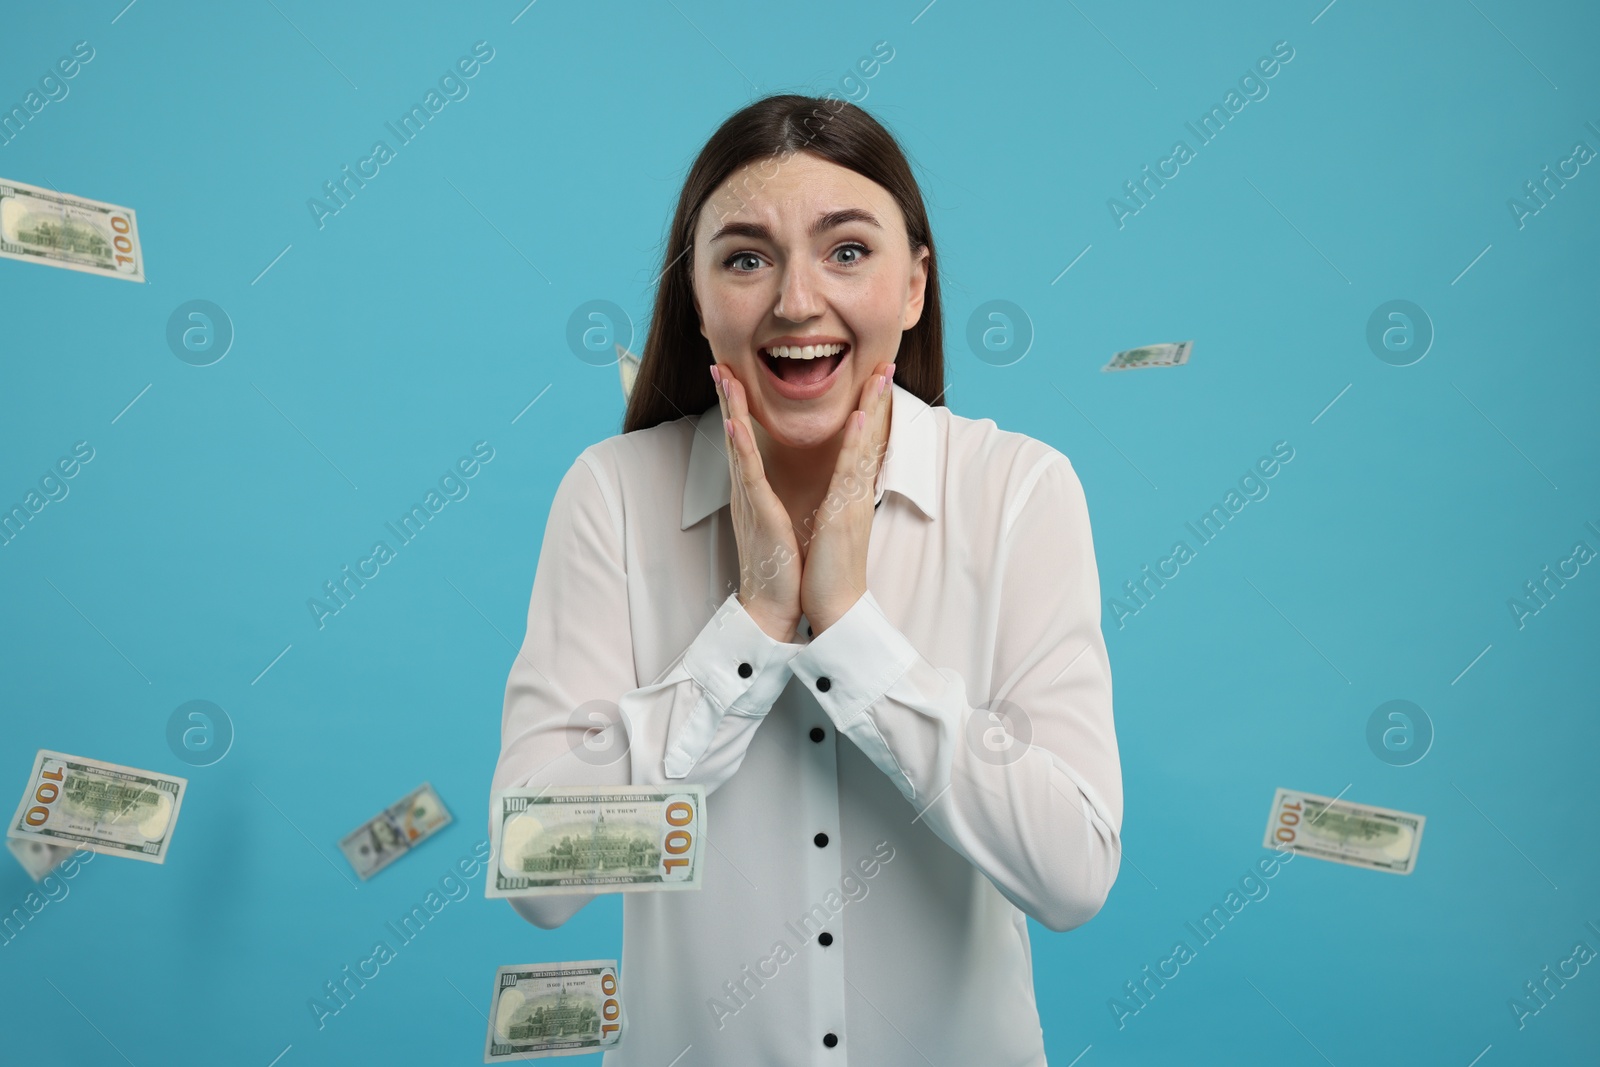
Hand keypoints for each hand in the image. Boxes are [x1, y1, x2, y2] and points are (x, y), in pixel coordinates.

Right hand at [713, 362, 802, 640]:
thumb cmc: (779, 566)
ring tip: (723, 376)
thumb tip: (771, 484)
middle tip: (718, 361)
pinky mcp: (758, 513)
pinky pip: (748, 474)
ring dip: (730, 408)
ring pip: (737, 444)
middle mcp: (747, 489)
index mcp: (755, 490)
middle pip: (733, 432)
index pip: (744, 439)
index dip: (738, 406)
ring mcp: (749, 499)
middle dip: (727, 396)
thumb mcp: (777, 521)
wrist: (773, 605)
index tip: (732, 375)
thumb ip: (771, 498)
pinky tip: (733, 423)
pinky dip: (741, 446)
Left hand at [800, 362, 894, 633]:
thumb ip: (839, 504)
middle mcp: (857, 494)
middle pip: (872, 438)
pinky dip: (857, 444)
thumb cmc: (829, 571)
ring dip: (872, 409)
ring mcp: (854, 502)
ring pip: (865, 447)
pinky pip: (850, 474)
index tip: (876, 382)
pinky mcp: (844, 514)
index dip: (872, 412)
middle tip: (886, 364)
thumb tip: (841, 489)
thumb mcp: (833, 528)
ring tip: (880, 376)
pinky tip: (860, 419)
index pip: (864, 445)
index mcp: (851, 495)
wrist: (835, 607)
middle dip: (879, 400)